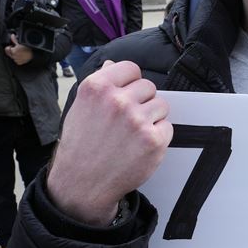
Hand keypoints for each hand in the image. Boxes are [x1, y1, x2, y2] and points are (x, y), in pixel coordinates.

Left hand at [3, 33, 33, 64]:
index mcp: (13, 51)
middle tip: (17, 49)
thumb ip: (14, 39)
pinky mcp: (19, 63)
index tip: (13, 46)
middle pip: (9, 53)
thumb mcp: (21, 42)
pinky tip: (21, 56)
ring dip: (15, 55)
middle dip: (11, 51)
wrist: (34, 54)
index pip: (6, 49)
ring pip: (12, 57)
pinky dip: (18, 58)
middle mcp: (14, 56)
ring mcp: (17, 60)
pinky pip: (16, 60)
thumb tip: (12, 36)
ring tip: (20, 52)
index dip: (10, 47)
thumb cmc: (28, 48)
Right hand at [46, 60, 172, 225]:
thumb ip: (100, 84)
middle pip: (149, 86)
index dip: (131, 81)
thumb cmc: (81, 146)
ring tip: (133, 134)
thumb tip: (112, 64)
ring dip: (152, 118)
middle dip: (142, 101)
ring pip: (161, 105)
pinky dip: (158, 136)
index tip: (127, 93)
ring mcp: (137, 120)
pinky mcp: (153, 139)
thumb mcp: (81, 108)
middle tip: (127, 121)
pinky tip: (139, 147)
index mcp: (96, 87)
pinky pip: (167, 127)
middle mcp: (117, 100)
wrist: (82, 183)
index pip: (130, 68)